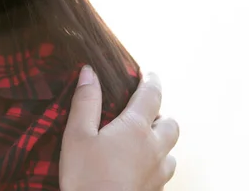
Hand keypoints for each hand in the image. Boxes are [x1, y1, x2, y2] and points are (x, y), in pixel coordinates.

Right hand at [60, 67, 178, 190]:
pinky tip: (140, 168)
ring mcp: (158, 172)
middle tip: (144, 112)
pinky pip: (164, 172)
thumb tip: (89, 71)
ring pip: (171, 150)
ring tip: (144, 141)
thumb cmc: (85, 176)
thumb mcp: (77, 134)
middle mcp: (154, 148)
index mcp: (135, 128)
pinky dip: (157, 164)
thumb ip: (85, 101)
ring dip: (162, 141)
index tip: (150, 73)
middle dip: (161, 114)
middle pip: (170, 124)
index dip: (151, 80)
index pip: (152, 95)